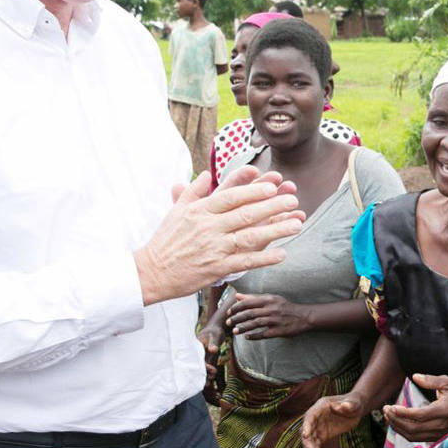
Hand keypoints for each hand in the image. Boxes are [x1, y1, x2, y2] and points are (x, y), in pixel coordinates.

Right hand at [134, 165, 305, 305]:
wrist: (151, 272)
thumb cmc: (165, 240)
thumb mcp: (176, 211)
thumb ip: (193, 191)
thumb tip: (207, 174)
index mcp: (200, 211)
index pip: (231, 196)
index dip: (253, 189)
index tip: (273, 184)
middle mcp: (208, 228)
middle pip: (246, 213)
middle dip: (272, 205)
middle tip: (292, 199)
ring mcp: (213, 248)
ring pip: (250, 236)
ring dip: (276, 229)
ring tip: (297, 224)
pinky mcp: (216, 268)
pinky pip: (245, 261)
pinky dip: (264, 258)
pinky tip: (282, 253)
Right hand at [197, 323, 224, 404]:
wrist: (216, 329)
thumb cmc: (215, 331)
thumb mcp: (215, 335)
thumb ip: (214, 343)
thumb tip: (213, 350)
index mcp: (195, 347)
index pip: (197, 359)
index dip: (204, 366)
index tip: (213, 370)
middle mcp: (196, 353)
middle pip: (196, 366)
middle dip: (202, 375)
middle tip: (208, 383)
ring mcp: (200, 356)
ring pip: (200, 368)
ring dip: (204, 375)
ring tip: (209, 383)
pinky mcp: (204, 358)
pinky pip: (204, 368)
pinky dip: (207, 373)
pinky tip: (211, 378)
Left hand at [227, 293, 311, 339]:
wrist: (303, 316)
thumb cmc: (285, 306)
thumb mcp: (271, 299)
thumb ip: (254, 297)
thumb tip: (238, 296)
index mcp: (268, 300)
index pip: (248, 303)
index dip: (236, 308)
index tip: (229, 312)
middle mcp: (271, 309)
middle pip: (249, 313)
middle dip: (236, 318)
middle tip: (228, 322)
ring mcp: (275, 320)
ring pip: (255, 324)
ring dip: (243, 327)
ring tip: (234, 331)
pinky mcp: (279, 331)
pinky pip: (264, 334)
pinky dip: (254, 336)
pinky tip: (247, 337)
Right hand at [301, 393, 366, 447]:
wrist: (355, 409)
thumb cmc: (354, 403)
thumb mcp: (354, 403)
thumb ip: (349, 404)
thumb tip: (344, 406)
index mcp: (321, 406)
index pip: (310, 415)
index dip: (306, 425)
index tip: (305, 435)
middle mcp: (316, 417)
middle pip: (307, 429)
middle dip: (307, 440)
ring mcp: (318, 427)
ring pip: (310, 439)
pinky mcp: (322, 435)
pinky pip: (316, 444)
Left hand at [383, 374, 447, 442]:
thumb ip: (431, 380)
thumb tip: (415, 377)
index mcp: (443, 411)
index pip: (420, 415)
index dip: (404, 413)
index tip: (391, 406)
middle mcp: (440, 425)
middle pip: (413, 428)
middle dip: (396, 420)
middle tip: (386, 409)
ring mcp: (437, 433)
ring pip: (412, 435)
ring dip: (397, 427)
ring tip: (388, 416)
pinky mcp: (434, 437)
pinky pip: (414, 438)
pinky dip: (403, 432)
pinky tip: (396, 422)